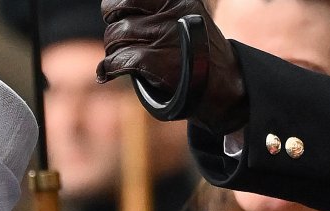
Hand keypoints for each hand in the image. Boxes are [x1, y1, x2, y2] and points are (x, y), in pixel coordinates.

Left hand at [97, 0, 247, 132]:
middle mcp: (171, 11)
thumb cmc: (196, 49)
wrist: (221, 82)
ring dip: (113, 53)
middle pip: (117, 20)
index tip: (115, 19)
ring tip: (121, 61)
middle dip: (113, 36)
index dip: (113, 9)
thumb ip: (156, 11)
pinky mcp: (158, 60)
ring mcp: (165, 35)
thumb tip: (114, 12)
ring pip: (115, 39)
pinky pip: (118, 61)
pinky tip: (109, 73)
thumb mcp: (184, 16)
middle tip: (119, 46)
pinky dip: (110, 69)